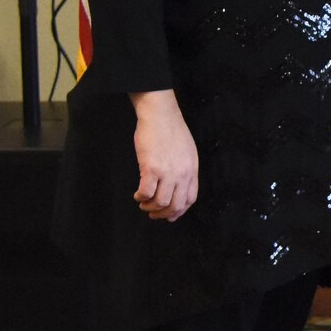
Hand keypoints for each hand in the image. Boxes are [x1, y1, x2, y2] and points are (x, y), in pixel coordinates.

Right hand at [130, 91, 198, 220]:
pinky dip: (141, 197)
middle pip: (176, 205)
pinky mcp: (151, 168)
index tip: (169, 215)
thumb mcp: (187, 152)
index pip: (190, 199)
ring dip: (150, 207)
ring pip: (161, 202)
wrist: (160, 115)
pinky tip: (137, 195)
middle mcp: (182, 173)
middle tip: (153, 213)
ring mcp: (168, 172)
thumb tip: (177, 185)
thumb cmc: (171, 130)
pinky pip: (146, 192)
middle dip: (163, 213)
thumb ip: (185, 169)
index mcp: (192, 170)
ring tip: (143, 203)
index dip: (179, 211)